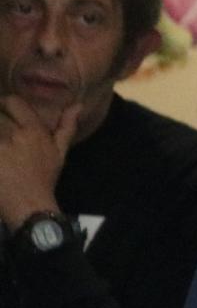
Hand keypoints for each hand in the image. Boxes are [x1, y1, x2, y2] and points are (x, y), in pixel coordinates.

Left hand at [0, 96, 78, 231]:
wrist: (29, 205)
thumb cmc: (44, 178)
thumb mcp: (60, 153)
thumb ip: (66, 127)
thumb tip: (78, 105)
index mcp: (33, 131)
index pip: (12, 102)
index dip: (6, 105)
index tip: (4, 112)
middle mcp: (14, 134)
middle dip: (0, 122)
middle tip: (4, 136)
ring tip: (2, 148)